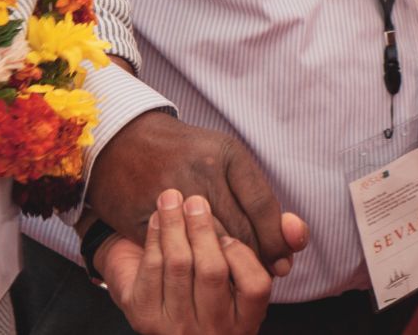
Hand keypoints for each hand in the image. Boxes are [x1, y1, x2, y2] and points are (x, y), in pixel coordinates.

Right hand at [90, 110, 307, 274]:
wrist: (124, 141)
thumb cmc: (187, 154)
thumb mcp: (227, 160)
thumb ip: (259, 198)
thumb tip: (293, 242)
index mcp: (227, 153)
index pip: (263, 207)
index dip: (277, 240)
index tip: (282, 258)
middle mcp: (201, 171)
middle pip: (241, 232)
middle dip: (257, 259)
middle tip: (263, 274)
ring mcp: (171, 194)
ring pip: (212, 246)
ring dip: (229, 268)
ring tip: (237, 276)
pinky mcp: (146, 217)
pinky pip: (179, 253)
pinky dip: (195, 267)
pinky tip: (203, 272)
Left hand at [96, 190, 272, 334]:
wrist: (158, 298)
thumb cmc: (209, 272)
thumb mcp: (247, 264)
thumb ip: (276, 237)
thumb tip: (293, 223)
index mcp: (245, 318)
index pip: (255, 286)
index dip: (242, 252)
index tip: (229, 228)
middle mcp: (214, 329)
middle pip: (212, 272)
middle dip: (203, 229)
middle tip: (196, 199)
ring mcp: (177, 327)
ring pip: (179, 266)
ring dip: (175, 226)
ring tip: (172, 198)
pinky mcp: (145, 317)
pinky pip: (151, 272)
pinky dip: (154, 239)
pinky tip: (156, 220)